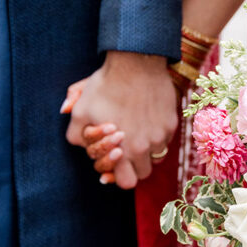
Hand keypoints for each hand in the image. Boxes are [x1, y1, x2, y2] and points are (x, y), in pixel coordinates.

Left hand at [65, 52, 178, 189]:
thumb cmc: (106, 86)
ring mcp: (161, 136)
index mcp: (123, 150)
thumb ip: (76, 134)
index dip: (119, 175)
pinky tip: (146, 118)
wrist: (136, 62)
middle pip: (143, 173)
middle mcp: (145, 147)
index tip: (116, 161)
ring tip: (136, 132)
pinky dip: (157, 134)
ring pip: (156, 156)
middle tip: (126, 148)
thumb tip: (81, 145)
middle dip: (133, 165)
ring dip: (147, 150)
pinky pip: (166, 139)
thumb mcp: (82, 109)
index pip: (126, 183)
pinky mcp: (171, 123)